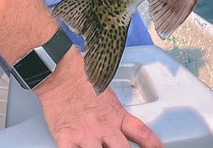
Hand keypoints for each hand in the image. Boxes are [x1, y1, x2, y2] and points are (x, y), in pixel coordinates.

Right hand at [35, 48, 161, 147]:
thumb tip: (114, 125)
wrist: (60, 72)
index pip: (141, 133)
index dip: (152, 145)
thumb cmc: (81, 76)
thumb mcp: (106, 93)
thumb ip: (112, 112)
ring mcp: (85, 135)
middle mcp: (104, 128)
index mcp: (116, 115)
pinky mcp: (66, 138)